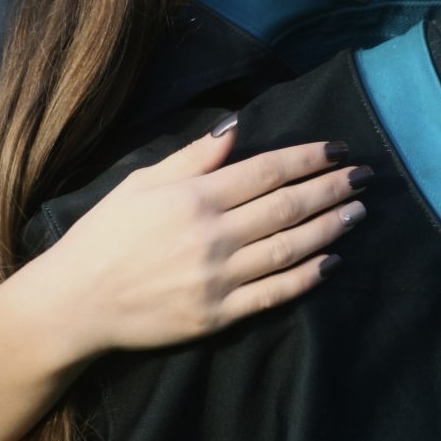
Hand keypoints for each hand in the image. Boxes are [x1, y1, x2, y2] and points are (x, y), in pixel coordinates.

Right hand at [25, 124, 369, 360]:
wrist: (75, 302)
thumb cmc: (106, 234)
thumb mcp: (143, 182)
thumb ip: (194, 156)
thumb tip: (236, 126)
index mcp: (194, 197)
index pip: (267, 171)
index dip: (309, 158)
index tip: (339, 150)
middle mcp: (211, 236)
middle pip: (287, 207)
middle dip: (331, 189)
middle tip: (364, 177)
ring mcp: (217, 278)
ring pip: (289, 248)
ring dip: (329, 228)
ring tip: (357, 212)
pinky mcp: (218, 314)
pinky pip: (275, 293)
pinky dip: (307, 276)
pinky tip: (332, 261)